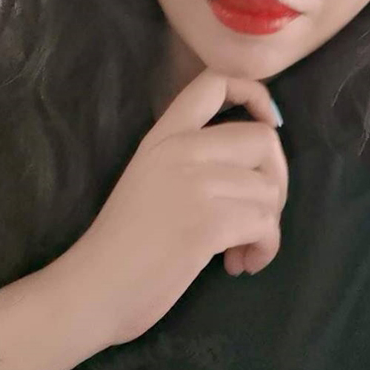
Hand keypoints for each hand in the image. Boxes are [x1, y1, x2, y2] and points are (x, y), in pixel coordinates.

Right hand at [72, 68, 288, 347]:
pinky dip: (264, 248)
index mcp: (164, 136)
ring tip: (240, 251)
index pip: (215, 80)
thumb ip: (192, 161)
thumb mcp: (150, 179)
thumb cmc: (121, 244)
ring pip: (269, 189)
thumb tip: (255, 168)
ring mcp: (195, 184)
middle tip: (258, 215)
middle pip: (263, 139)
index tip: (267, 125)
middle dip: (276, 180)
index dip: (256, 95)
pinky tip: (238, 265)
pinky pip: (265, 224)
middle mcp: (180, 149)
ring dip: (267, 226)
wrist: (93, 289)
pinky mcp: (207, 223)